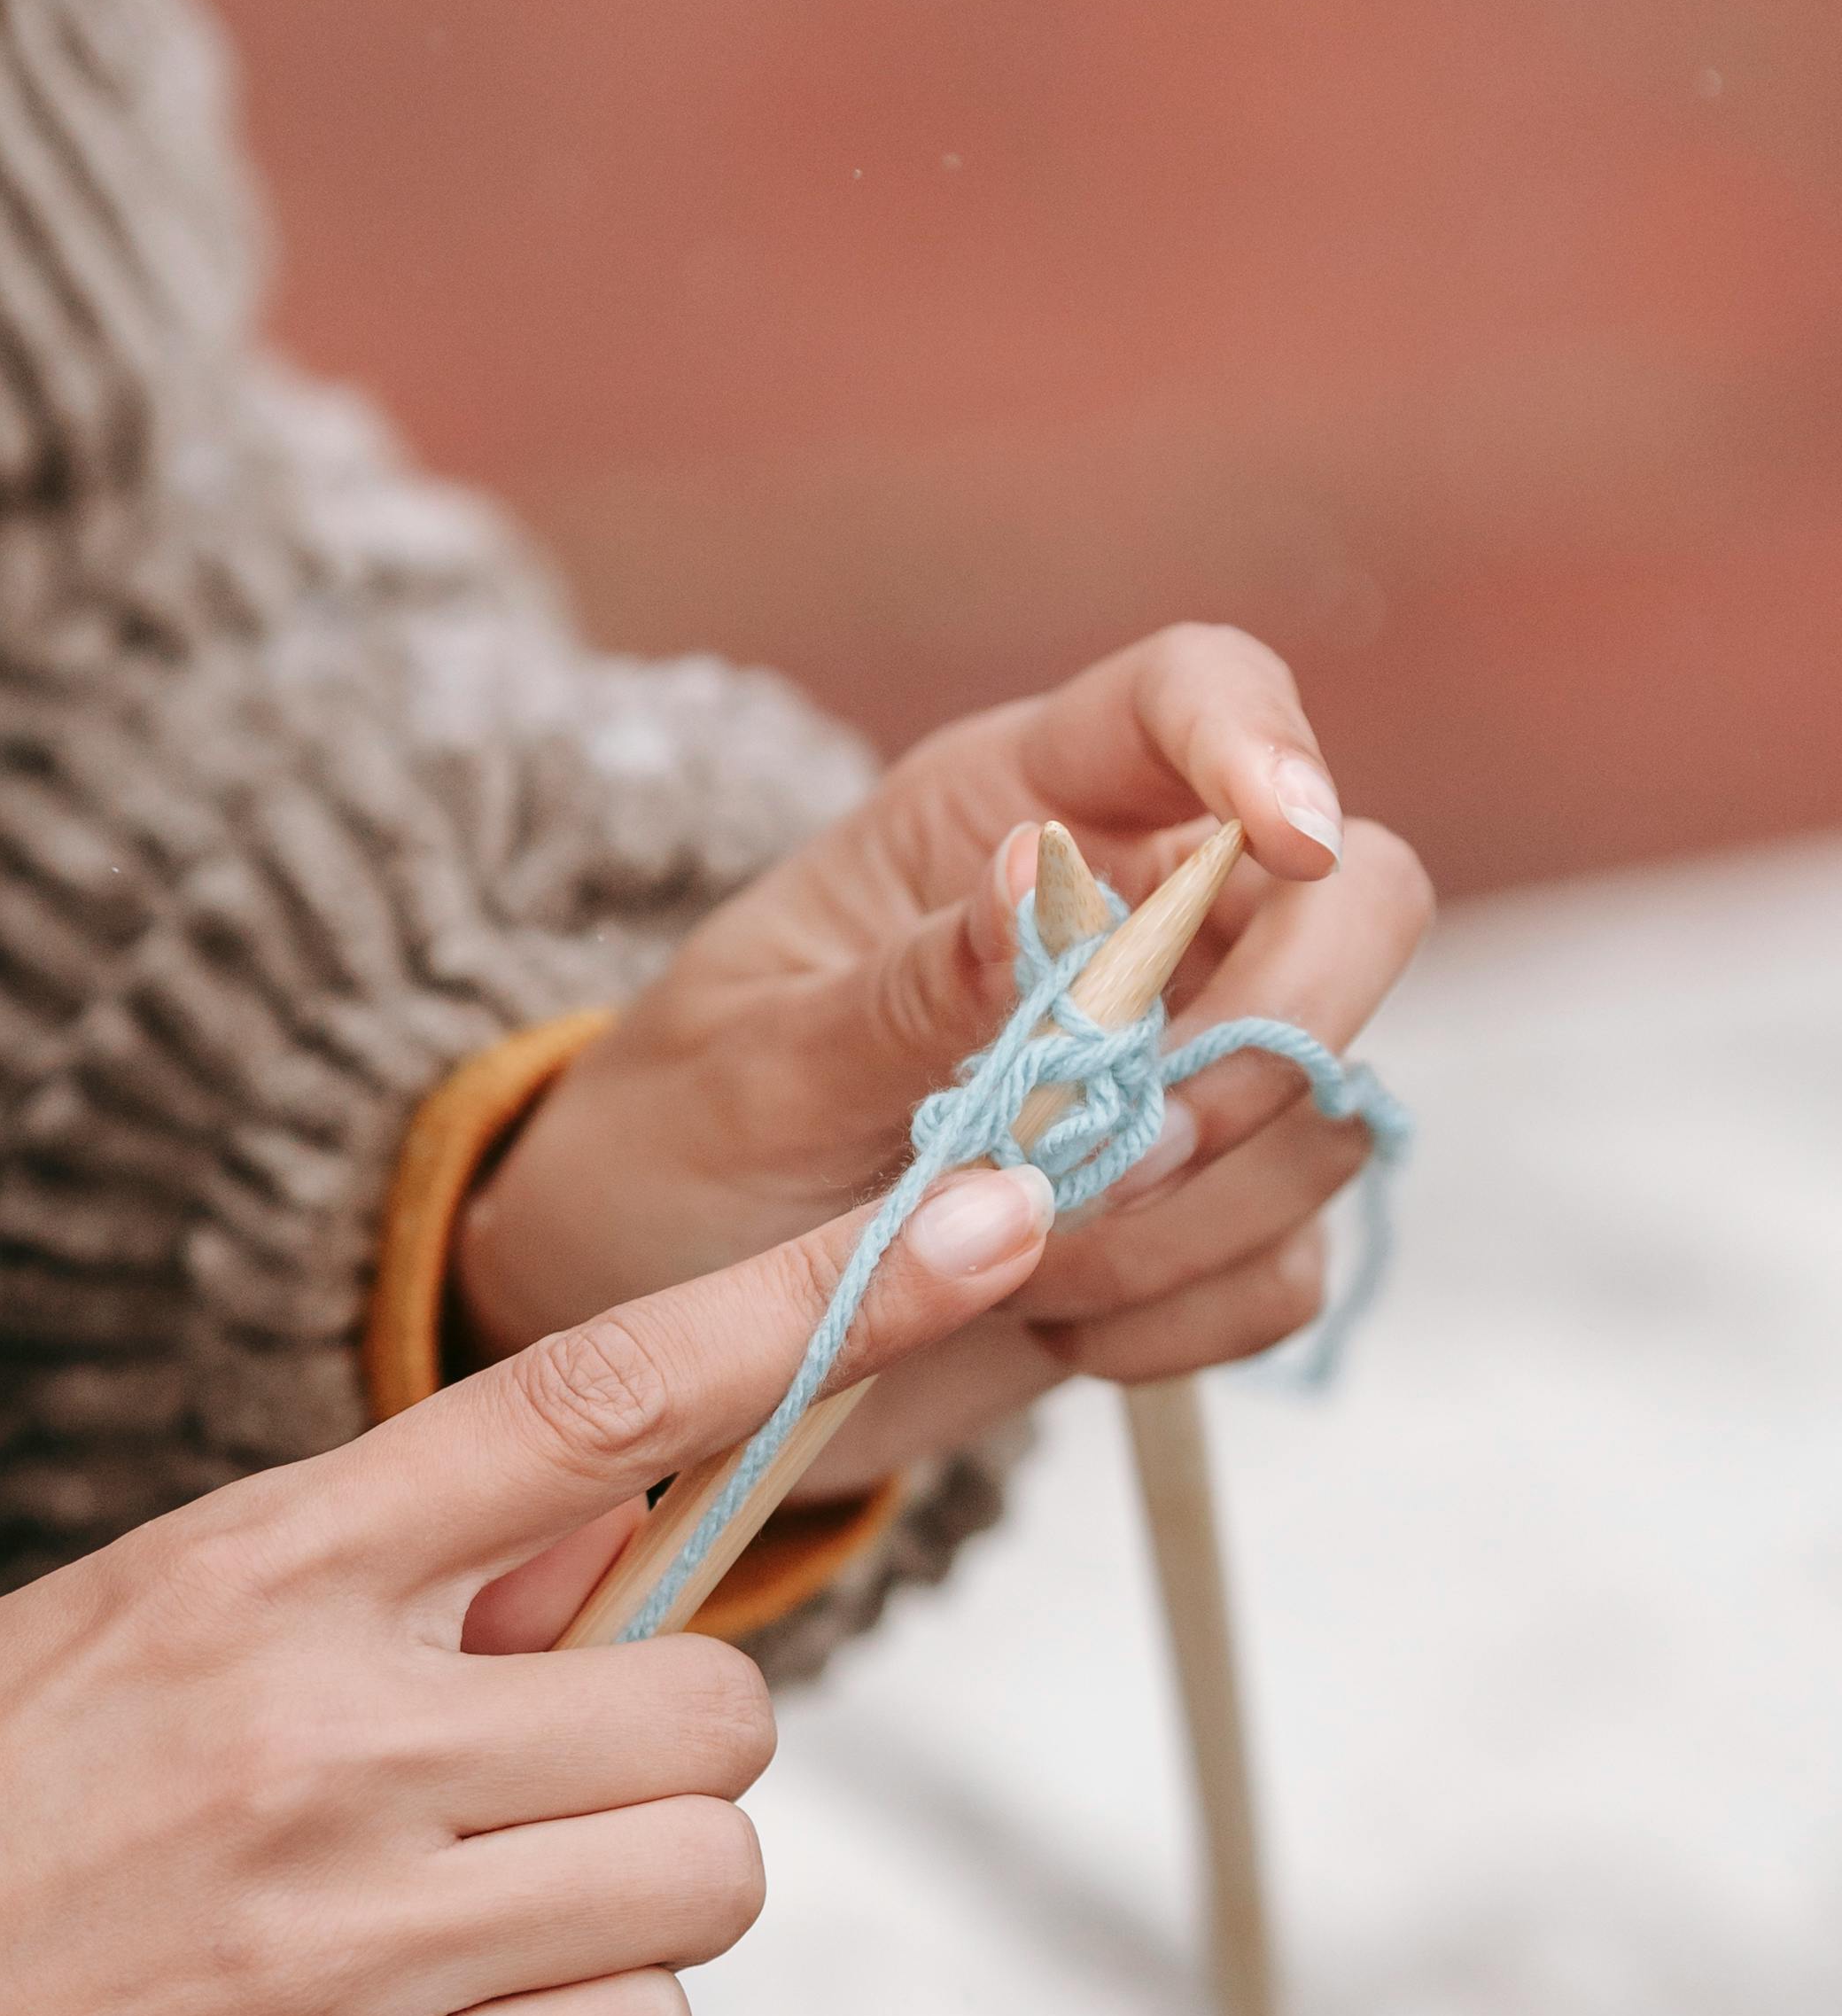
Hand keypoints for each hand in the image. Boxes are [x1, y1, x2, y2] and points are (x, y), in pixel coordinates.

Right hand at [0, 1162, 1054, 2015]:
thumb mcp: (98, 1642)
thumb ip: (350, 1599)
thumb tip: (592, 1575)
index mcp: (245, 1573)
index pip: (587, 1400)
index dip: (807, 1312)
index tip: (980, 1226)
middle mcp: (318, 1739)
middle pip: (716, 1707)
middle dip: (661, 1758)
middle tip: (524, 1802)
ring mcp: (345, 1946)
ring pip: (700, 1885)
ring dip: (629, 1910)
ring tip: (462, 1941)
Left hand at [454, 626, 1433, 1478]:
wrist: (655, 1304)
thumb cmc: (680, 1137)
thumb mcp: (750, 1066)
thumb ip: (901, 993)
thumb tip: (1026, 880)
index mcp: (1013, 810)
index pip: (1198, 695)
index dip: (1268, 742)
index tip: (1289, 834)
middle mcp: (1139, 920)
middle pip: (1359, 903)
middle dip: (1276, 1039)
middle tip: (1116, 1151)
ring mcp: (1191, 1070)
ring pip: (1328, 1112)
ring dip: (1185, 1218)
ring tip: (1003, 1259)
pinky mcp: (1204, 1218)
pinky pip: (1283, 1265)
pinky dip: (1174, 1316)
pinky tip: (1039, 1320)